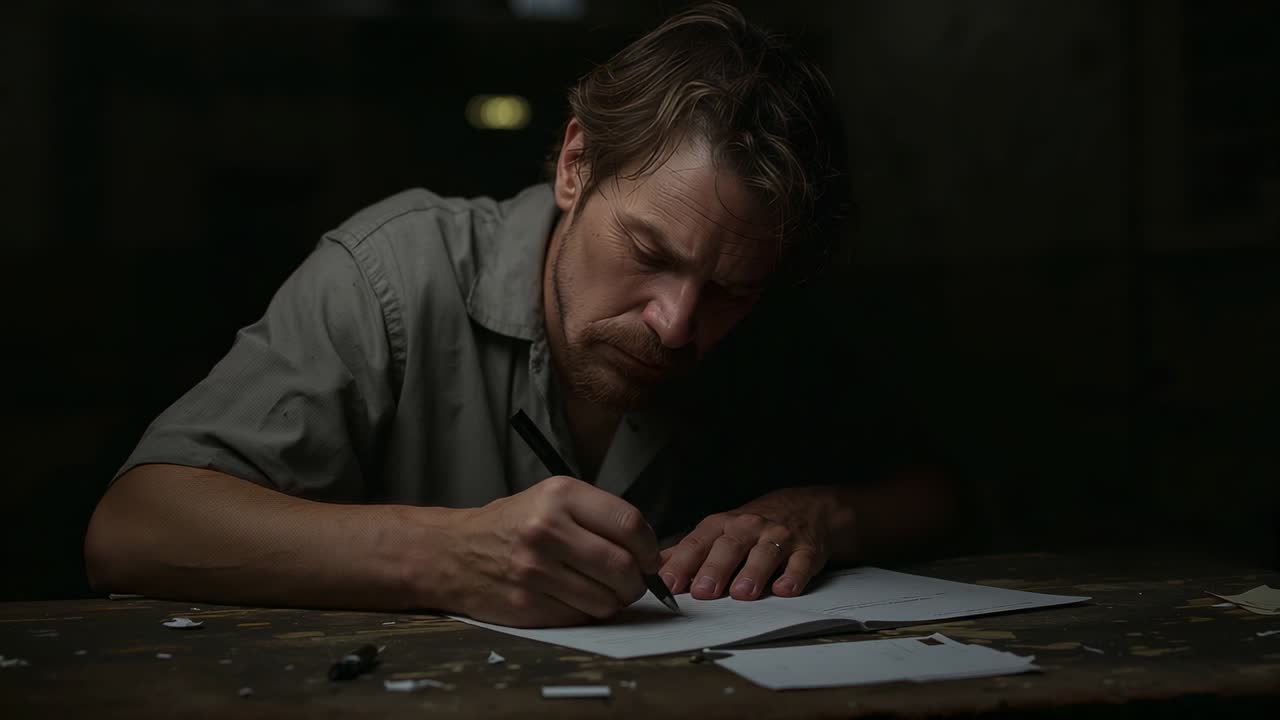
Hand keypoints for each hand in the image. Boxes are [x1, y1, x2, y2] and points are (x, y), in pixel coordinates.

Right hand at [442, 476, 661, 627]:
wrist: (454, 552)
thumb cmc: (512, 524)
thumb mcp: (552, 499)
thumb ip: (599, 516)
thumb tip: (649, 552)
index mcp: (560, 496)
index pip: (629, 523)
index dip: (649, 547)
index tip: (649, 557)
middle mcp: (547, 530)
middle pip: (622, 566)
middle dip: (637, 580)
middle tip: (632, 581)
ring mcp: (535, 570)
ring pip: (606, 600)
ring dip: (614, 601)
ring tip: (602, 591)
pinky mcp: (527, 604)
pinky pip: (580, 617)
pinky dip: (587, 613)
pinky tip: (575, 599)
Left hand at [658, 488, 834, 600]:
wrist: (803, 509)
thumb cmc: (751, 528)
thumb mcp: (717, 532)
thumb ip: (687, 552)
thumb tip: (651, 570)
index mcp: (721, 526)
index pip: (697, 543)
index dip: (682, 563)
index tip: (668, 583)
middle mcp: (748, 528)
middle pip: (729, 546)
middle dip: (715, 569)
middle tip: (703, 592)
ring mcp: (778, 538)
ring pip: (765, 554)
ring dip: (753, 573)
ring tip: (742, 594)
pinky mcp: (805, 550)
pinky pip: (800, 563)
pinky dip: (794, 576)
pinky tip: (784, 589)